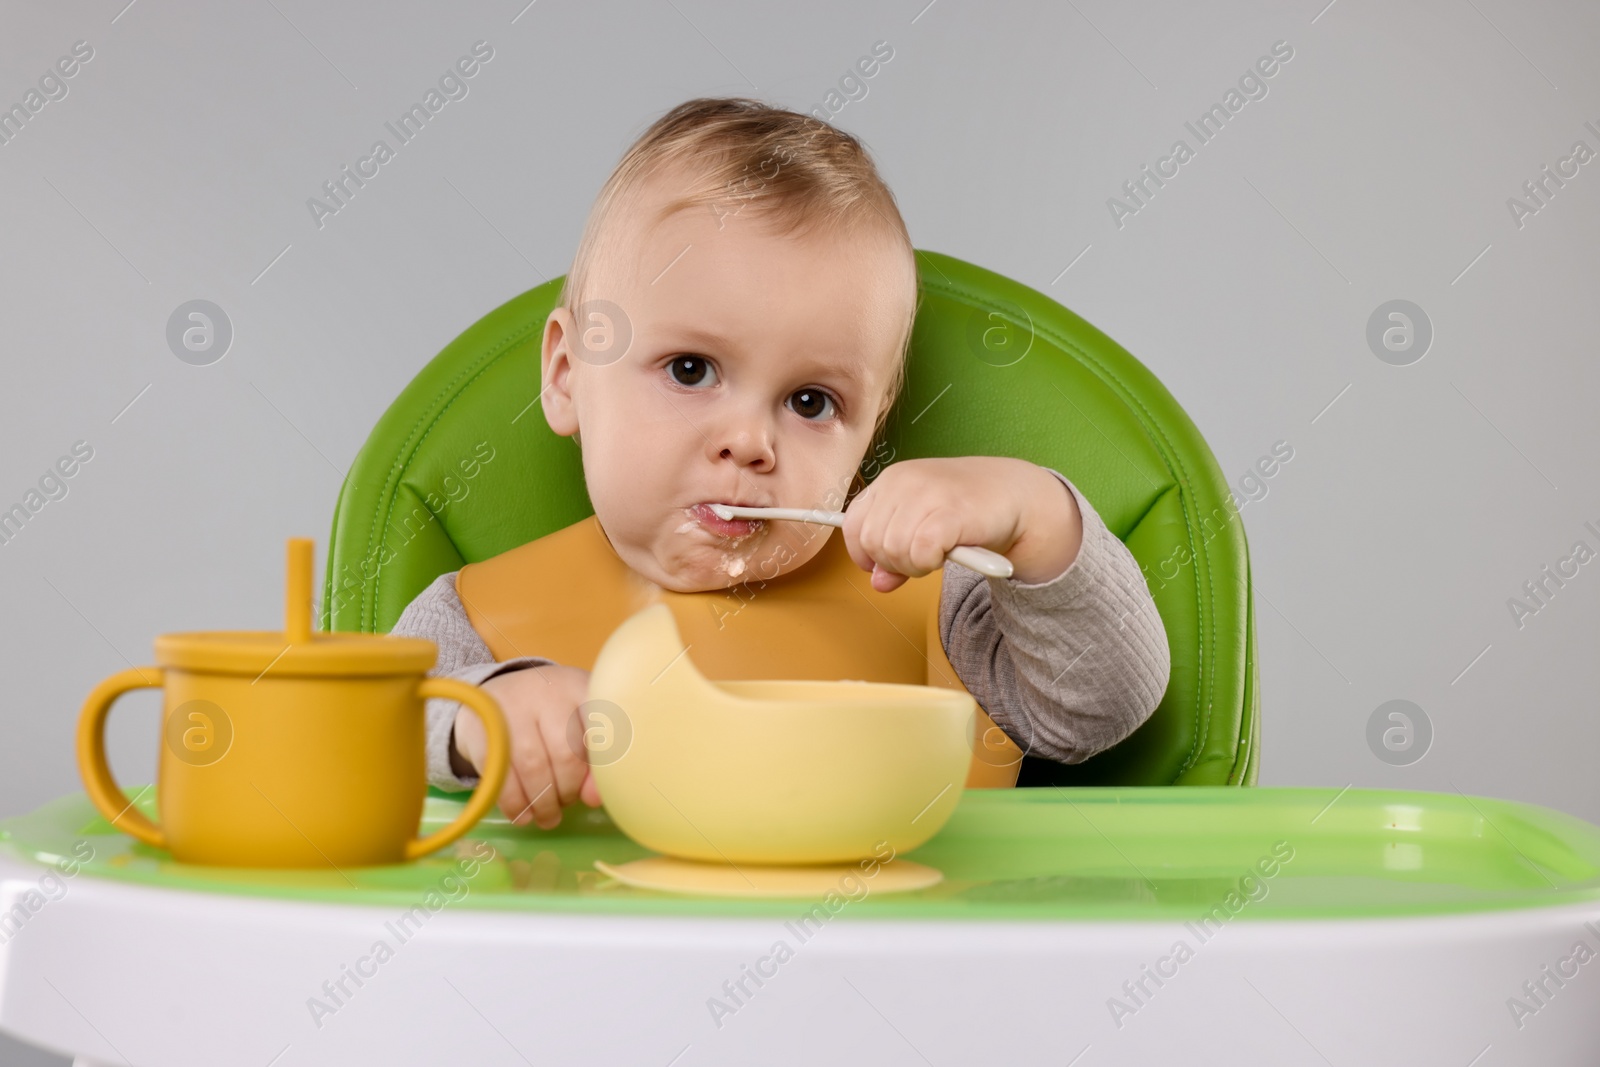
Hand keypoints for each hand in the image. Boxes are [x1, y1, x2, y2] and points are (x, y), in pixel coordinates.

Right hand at [453, 664, 602, 828]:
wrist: (496, 697)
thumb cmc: (549, 718)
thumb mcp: (577, 727)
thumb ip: (593, 762)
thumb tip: (594, 798)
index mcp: (580, 689)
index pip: (600, 725)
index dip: (602, 764)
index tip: (596, 791)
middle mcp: (548, 693)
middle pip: (565, 754)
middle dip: (568, 791)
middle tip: (567, 804)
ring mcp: (512, 709)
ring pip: (533, 767)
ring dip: (543, 803)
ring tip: (548, 818)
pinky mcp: (483, 729)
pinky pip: (502, 775)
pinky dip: (516, 803)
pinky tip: (523, 815)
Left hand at [841, 457, 1082, 591]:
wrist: (1016, 494)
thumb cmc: (966, 509)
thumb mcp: (922, 526)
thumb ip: (895, 551)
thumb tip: (877, 582)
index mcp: (891, 480)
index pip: (851, 525)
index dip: (865, 554)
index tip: (888, 563)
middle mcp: (903, 481)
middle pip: (872, 543)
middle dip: (894, 563)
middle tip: (923, 558)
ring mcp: (927, 493)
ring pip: (893, 550)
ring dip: (915, 566)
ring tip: (937, 555)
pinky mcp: (951, 512)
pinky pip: (920, 552)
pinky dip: (930, 563)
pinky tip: (947, 555)